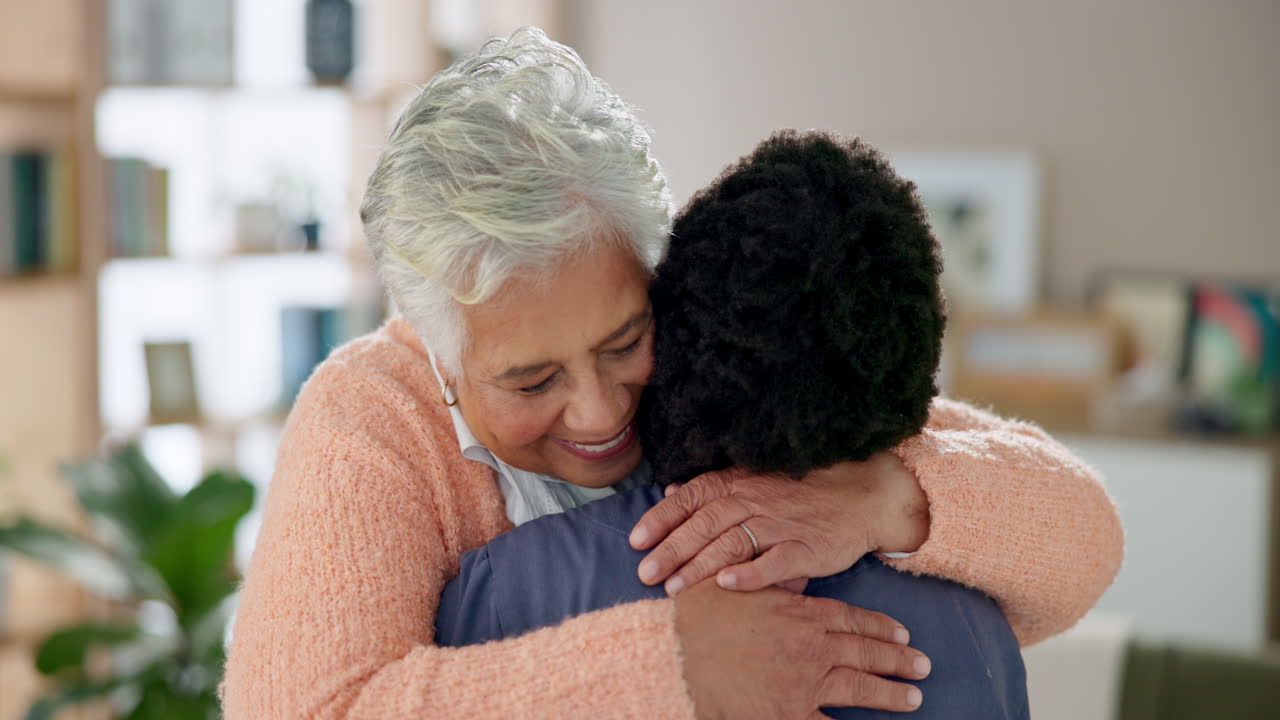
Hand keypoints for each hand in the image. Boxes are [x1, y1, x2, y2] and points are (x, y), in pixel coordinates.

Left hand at [630, 452, 929, 593]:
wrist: (860, 495)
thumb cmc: (800, 492)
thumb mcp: (753, 481)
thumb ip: (711, 490)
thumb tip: (669, 492)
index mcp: (738, 484)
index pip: (691, 499)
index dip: (661, 519)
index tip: (636, 541)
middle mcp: (754, 501)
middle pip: (704, 526)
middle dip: (672, 550)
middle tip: (645, 573)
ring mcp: (779, 525)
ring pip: (731, 545)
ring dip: (700, 566)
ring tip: (674, 589)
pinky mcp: (805, 549)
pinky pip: (773, 562)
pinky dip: (749, 574)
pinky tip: (727, 586)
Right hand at [675, 579, 927, 717]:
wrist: (676, 651)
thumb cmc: (702, 616)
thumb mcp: (741, 585)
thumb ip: (774, 582)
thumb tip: (795, 577)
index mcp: (804, 615)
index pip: (854, 619)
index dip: (881, 627)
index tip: (902, 632)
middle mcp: (814, 647)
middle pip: (867, 651)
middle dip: (898, 659)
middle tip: (923, 665)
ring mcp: (806, 682)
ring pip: (860, 687)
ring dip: (890, 693)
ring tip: (913, 697)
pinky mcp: (790, 713)